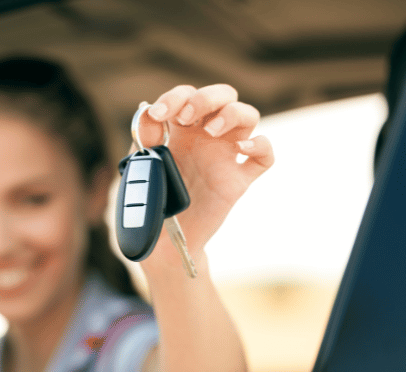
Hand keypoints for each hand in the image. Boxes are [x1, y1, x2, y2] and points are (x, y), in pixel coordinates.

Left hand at [135, 84, 272, 254]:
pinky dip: (260, 145)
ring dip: (231, 113)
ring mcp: (224, 156)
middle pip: (223, 95)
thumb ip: (143, 138)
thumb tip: (148, 111)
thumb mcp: (141, 165)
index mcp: (181, 130)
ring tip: (210, 131)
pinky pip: (265, 156)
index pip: (187, 95)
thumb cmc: (151, 201)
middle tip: (185, 118)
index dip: (175, 97)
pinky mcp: (238, 180)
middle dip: (205, 97)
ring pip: (248, 115)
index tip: (158, 116)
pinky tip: (241, 149)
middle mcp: (206, 137)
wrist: (162, 242)